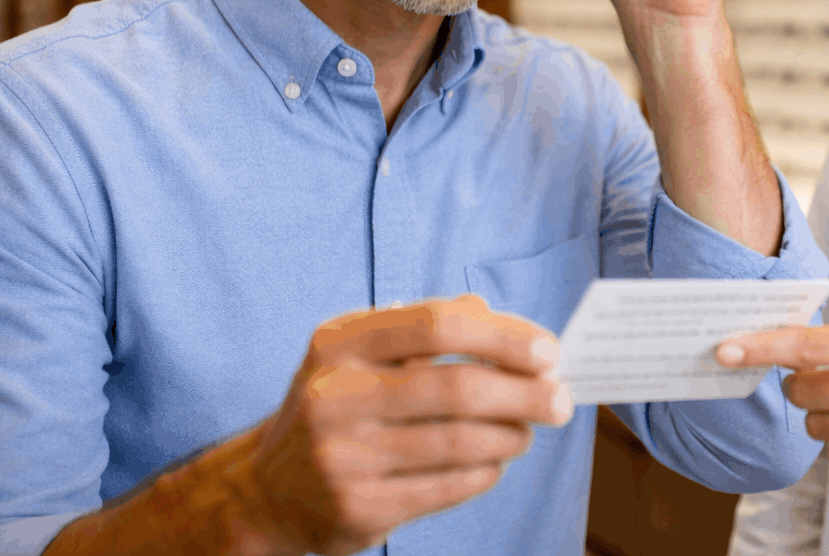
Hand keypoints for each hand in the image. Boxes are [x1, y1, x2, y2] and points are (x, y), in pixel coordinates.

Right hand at [241, 295, 570, 554]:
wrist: (266, 491)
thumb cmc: (339, 406)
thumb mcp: (362, 355)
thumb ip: (427, 328)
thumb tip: (502, 319)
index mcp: (339, 343)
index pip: (437, 325)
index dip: (504, 336)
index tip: (550, 351)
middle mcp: (334, 395)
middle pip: (458, 386)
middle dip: (525, 393)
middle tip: (562, 399)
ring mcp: (343, 456)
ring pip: (461, 441)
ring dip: (512, 435)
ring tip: (528, 430)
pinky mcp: (359, 508)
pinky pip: (450, 485)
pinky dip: (487, 470)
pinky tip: (494, 460)